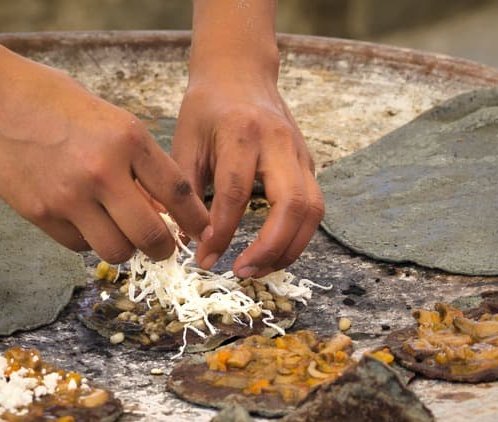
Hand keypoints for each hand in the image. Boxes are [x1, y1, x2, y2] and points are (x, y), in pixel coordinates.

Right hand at [0, 56, 208, 262]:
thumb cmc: (52, 101)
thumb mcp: (107, 118)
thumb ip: (136, 160)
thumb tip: (163, 207)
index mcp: (128, 138)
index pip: (178, 193)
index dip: (195, 220)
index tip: (201, 231)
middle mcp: (104, 170)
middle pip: (151, 236)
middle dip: (162, 248)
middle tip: (161, 247)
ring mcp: (71, 196)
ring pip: (117, 251)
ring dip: (124, 249)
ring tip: (118, 233)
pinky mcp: (43, 213)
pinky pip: (79, 246)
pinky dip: (87, 240)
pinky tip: (82, 220)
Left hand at [172, 74, 323, 278]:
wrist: (239, 73)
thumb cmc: (206, 109)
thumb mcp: (185, 142)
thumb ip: (184, 192)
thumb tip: (184, 241)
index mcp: (242, 134)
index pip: (236, 192)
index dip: (221, 231)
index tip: (204, 258)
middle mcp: (278, 144)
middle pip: (291, 204)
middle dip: (269, 247)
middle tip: (242, 271)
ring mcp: (300, 154)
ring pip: (312, 211)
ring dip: (289, 249)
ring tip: (259, 270)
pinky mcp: (309, 166)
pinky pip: (313, 209)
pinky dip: (297, 238)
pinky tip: (273, 254)